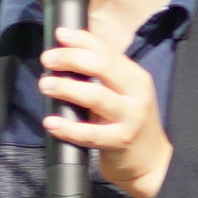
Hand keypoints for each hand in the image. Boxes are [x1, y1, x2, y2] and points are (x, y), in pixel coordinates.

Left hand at [38, 23, 170, 197]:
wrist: (152, 162)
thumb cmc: (130, 123)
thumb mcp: (125, 94)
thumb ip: (104, 76)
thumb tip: (68, 54)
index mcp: (136, 77)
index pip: (108, 51)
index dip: (83, 39)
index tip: (60, 34)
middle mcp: (136, 94)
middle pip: (103, 67)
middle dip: (72, 58)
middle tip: (48, 58)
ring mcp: (130, 118)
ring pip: (96, 96)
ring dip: (67, 88)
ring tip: (45, 84)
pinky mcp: (120, 142)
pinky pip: (90, 134)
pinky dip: (68, 128)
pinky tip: (51, 122)